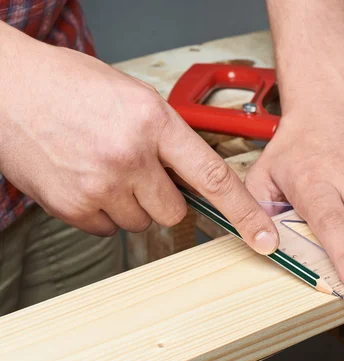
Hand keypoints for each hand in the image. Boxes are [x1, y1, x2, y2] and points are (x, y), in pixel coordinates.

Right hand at [0, 23, 277, 254]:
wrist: (6, 87)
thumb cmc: (70, 86)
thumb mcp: (134, 98)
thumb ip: (168, 138)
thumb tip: (193, 178)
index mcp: (153, 121)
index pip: (213, 177)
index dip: (245, 213)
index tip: (264, 237)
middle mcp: (130, 156)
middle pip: (175, 211)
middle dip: (164, 198)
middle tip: (140, 172)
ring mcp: (99, 185)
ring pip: (142, 222)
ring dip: (131, 205)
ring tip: (105, 169)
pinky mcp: (73, 207)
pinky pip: (109, 230)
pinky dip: (103, 212)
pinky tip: (86, 180)